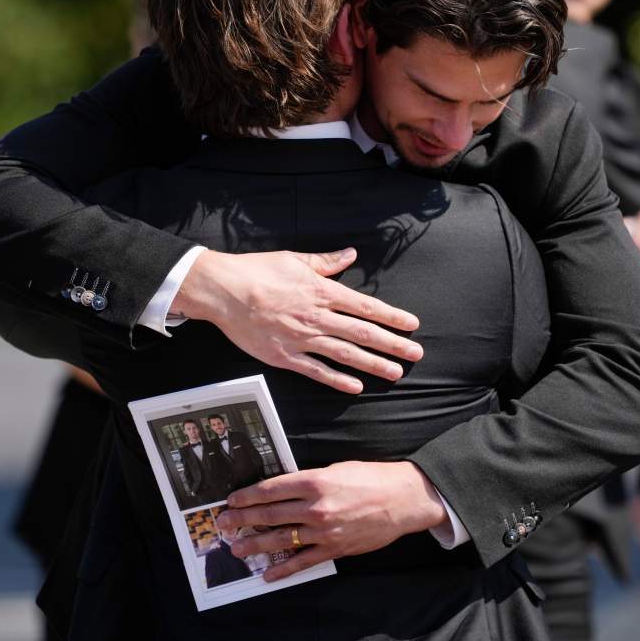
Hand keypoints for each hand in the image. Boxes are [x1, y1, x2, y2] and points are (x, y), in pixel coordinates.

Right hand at [172, 248, 422, 393]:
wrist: (223, 291)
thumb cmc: (257, 271)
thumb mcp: (295, 259)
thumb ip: (326, 262)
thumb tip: (351, 254)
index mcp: (321, 292)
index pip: (366, 307)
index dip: (392, 317)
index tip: (412, 325)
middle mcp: (317, 317)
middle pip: (362, 333)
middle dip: (392, 344)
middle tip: (416, 354)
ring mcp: (301, 339)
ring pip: (345, 354)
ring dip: (373, 364)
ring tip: (395, 373)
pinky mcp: (284, 356)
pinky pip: (316, 371)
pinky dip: (337, 379)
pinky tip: (356, 386)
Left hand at [215, 461, 446, 581]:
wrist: (402, 500)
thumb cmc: (370, 478)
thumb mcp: (335, 469)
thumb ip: (307, 480)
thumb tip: (280, 490)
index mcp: (314, 480)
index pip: (270, 489)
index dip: (247, 496)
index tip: (232, 499)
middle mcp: (315, 507)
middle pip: (269, 514)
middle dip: (242, 519)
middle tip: (224, 523)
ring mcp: (324, 531)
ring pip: (281, 539)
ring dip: (255, 545)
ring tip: (236, 548)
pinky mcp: (334, 549)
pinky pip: (303, 561)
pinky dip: (283, 569)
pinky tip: (268, 574)